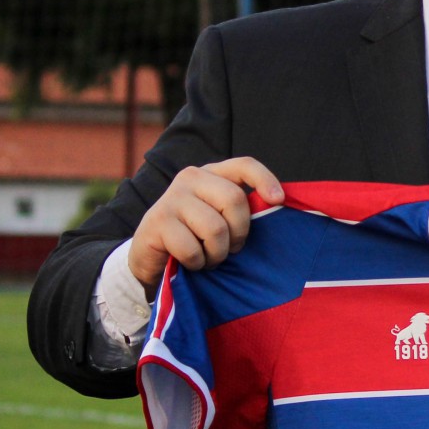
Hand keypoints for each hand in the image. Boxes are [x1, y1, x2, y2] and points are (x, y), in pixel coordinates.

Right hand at [127, 157, 284, 291]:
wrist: (150, 258)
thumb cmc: (194, 238)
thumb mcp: (219, 218)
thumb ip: (240, 210)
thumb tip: (276, 208)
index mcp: (212, 174)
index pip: (244, 165)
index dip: (265, 179)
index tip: (278, 201)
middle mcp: (191, 177)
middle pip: (234, 199)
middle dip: (239, 232)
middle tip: (231, 249)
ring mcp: (172, 197)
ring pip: (215, 228)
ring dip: (217, 253)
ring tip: (209, 258)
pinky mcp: (157, 220)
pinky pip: (193, 249)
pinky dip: (197, 263)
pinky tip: (190, 262)